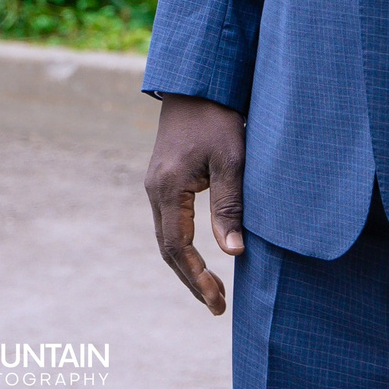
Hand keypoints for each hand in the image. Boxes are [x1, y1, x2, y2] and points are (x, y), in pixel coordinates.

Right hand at [144, 94, 246, 315]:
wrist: (197, 82)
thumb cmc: (218, 118)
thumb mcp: (231, 160)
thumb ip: (229, 205)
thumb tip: (233, 252)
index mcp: (167, 188)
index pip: (176, 246)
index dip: (196, 277)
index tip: (217, 301)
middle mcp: (155, 190)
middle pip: (167, 248)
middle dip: (191, 280)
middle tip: (218, 306)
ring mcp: (157, 185)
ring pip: (167, 237)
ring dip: (187, 266)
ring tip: (213, 290)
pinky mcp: (165, 179)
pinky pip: (170, 222)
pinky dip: (184, 246)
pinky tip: (202, 256)